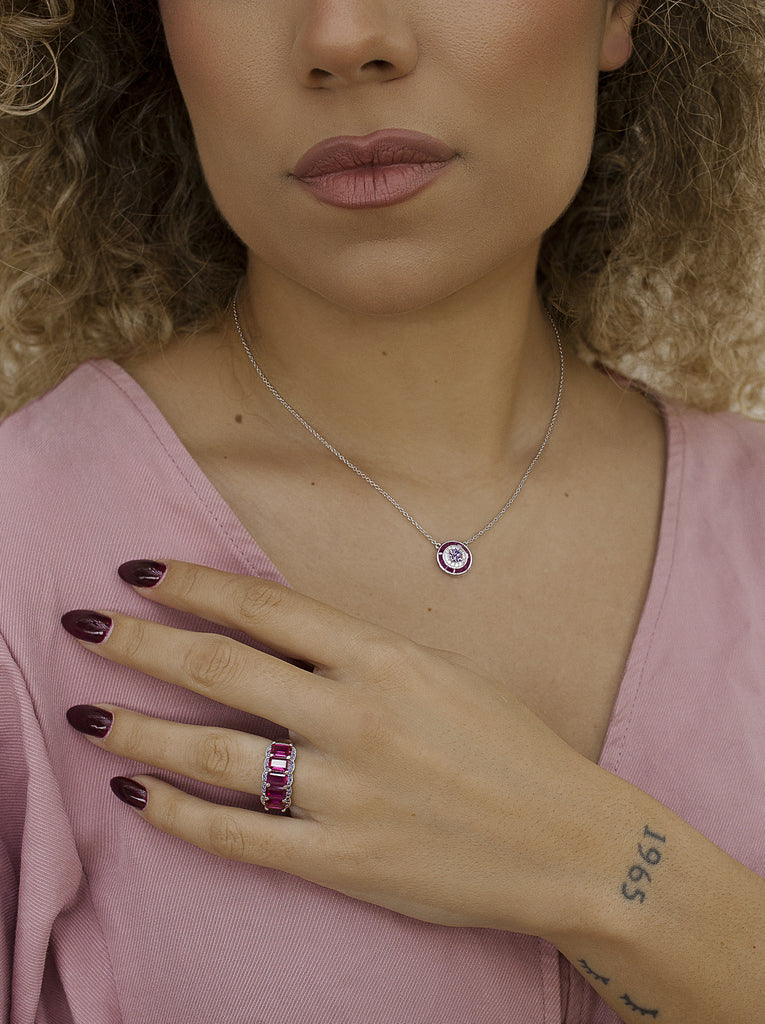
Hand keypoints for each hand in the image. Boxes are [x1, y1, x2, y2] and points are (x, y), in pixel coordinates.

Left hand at [62, 558, 623, 938]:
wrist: (568, 841)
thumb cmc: (512, 745)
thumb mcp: (443, 669)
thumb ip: (362, 650)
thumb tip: (280, 631)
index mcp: (383, 656)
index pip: (263, 606)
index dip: (192, 584)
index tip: (140, 571)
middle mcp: (355, 715)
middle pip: (220, 667)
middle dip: (140, 644)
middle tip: (85, 628)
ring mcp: (343, 790)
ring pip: (212, 752)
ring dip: (139, 729)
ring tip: (87, 717)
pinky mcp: (339, 858)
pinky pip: (236, 835)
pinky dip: (177, 814)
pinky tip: (137, 793)